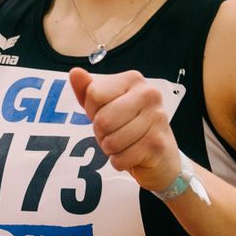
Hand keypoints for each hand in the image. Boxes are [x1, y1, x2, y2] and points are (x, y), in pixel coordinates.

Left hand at [68, 66, 182, 195]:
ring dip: (111, 149)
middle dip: (101, 133)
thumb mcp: (105, 106)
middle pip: (102, 119)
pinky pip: (121, 158)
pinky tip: (132, 155)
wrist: (161, 156)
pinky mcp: (157, 143)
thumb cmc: (129, 126)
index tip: (106, 114)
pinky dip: (120, 162)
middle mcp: (149, 94)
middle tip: (114, 133)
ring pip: (111, 141)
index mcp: (133, 80)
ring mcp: (156, 118)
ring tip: (124, 144)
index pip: (94, 94)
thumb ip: (88, 90)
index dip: (93, 111)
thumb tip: (75, 73)